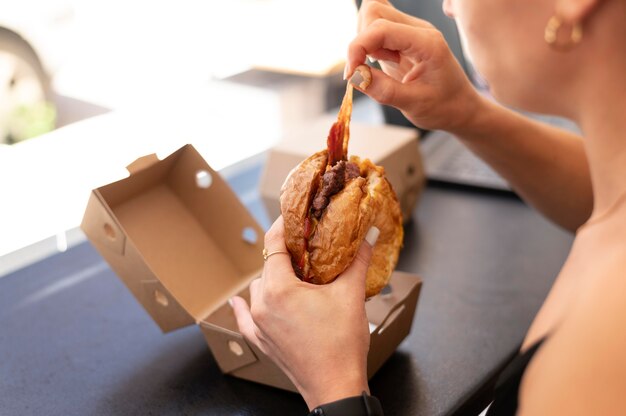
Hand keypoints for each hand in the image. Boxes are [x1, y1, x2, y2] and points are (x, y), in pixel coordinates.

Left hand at [231, 216, 376, 409]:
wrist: (335, 387)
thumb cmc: (342, 343)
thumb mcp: (352, 296)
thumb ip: (358, 260)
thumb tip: (369, 234)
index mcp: (280, 289)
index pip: (274, 244)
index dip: (284, 226)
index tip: (295, 216)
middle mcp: (262, 304)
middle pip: (267, 265)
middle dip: (284, 253)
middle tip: (305, 246)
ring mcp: (258, 324)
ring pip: (259, 288)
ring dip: (272, 277)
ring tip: (294, 275)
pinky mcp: (260, 340)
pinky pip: (245, 317)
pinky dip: (245, 307)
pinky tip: (238, 302)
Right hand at [346, 0, 482, 132]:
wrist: (459, 108)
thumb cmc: (444, 107)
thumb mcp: (414, 105)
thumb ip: (383, 90)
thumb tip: (354, 76)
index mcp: (427, 43)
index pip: (382, 28)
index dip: (358, 47)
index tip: (351, 73)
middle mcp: (419, 30)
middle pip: (374, 12)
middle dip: (360, 41)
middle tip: (367, 69)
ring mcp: (410, 31)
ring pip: (372, 14)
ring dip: (364, 40)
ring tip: (378, 65)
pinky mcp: (402, 38)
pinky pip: (376, 27)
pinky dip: (368, 42)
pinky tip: (379, 62)